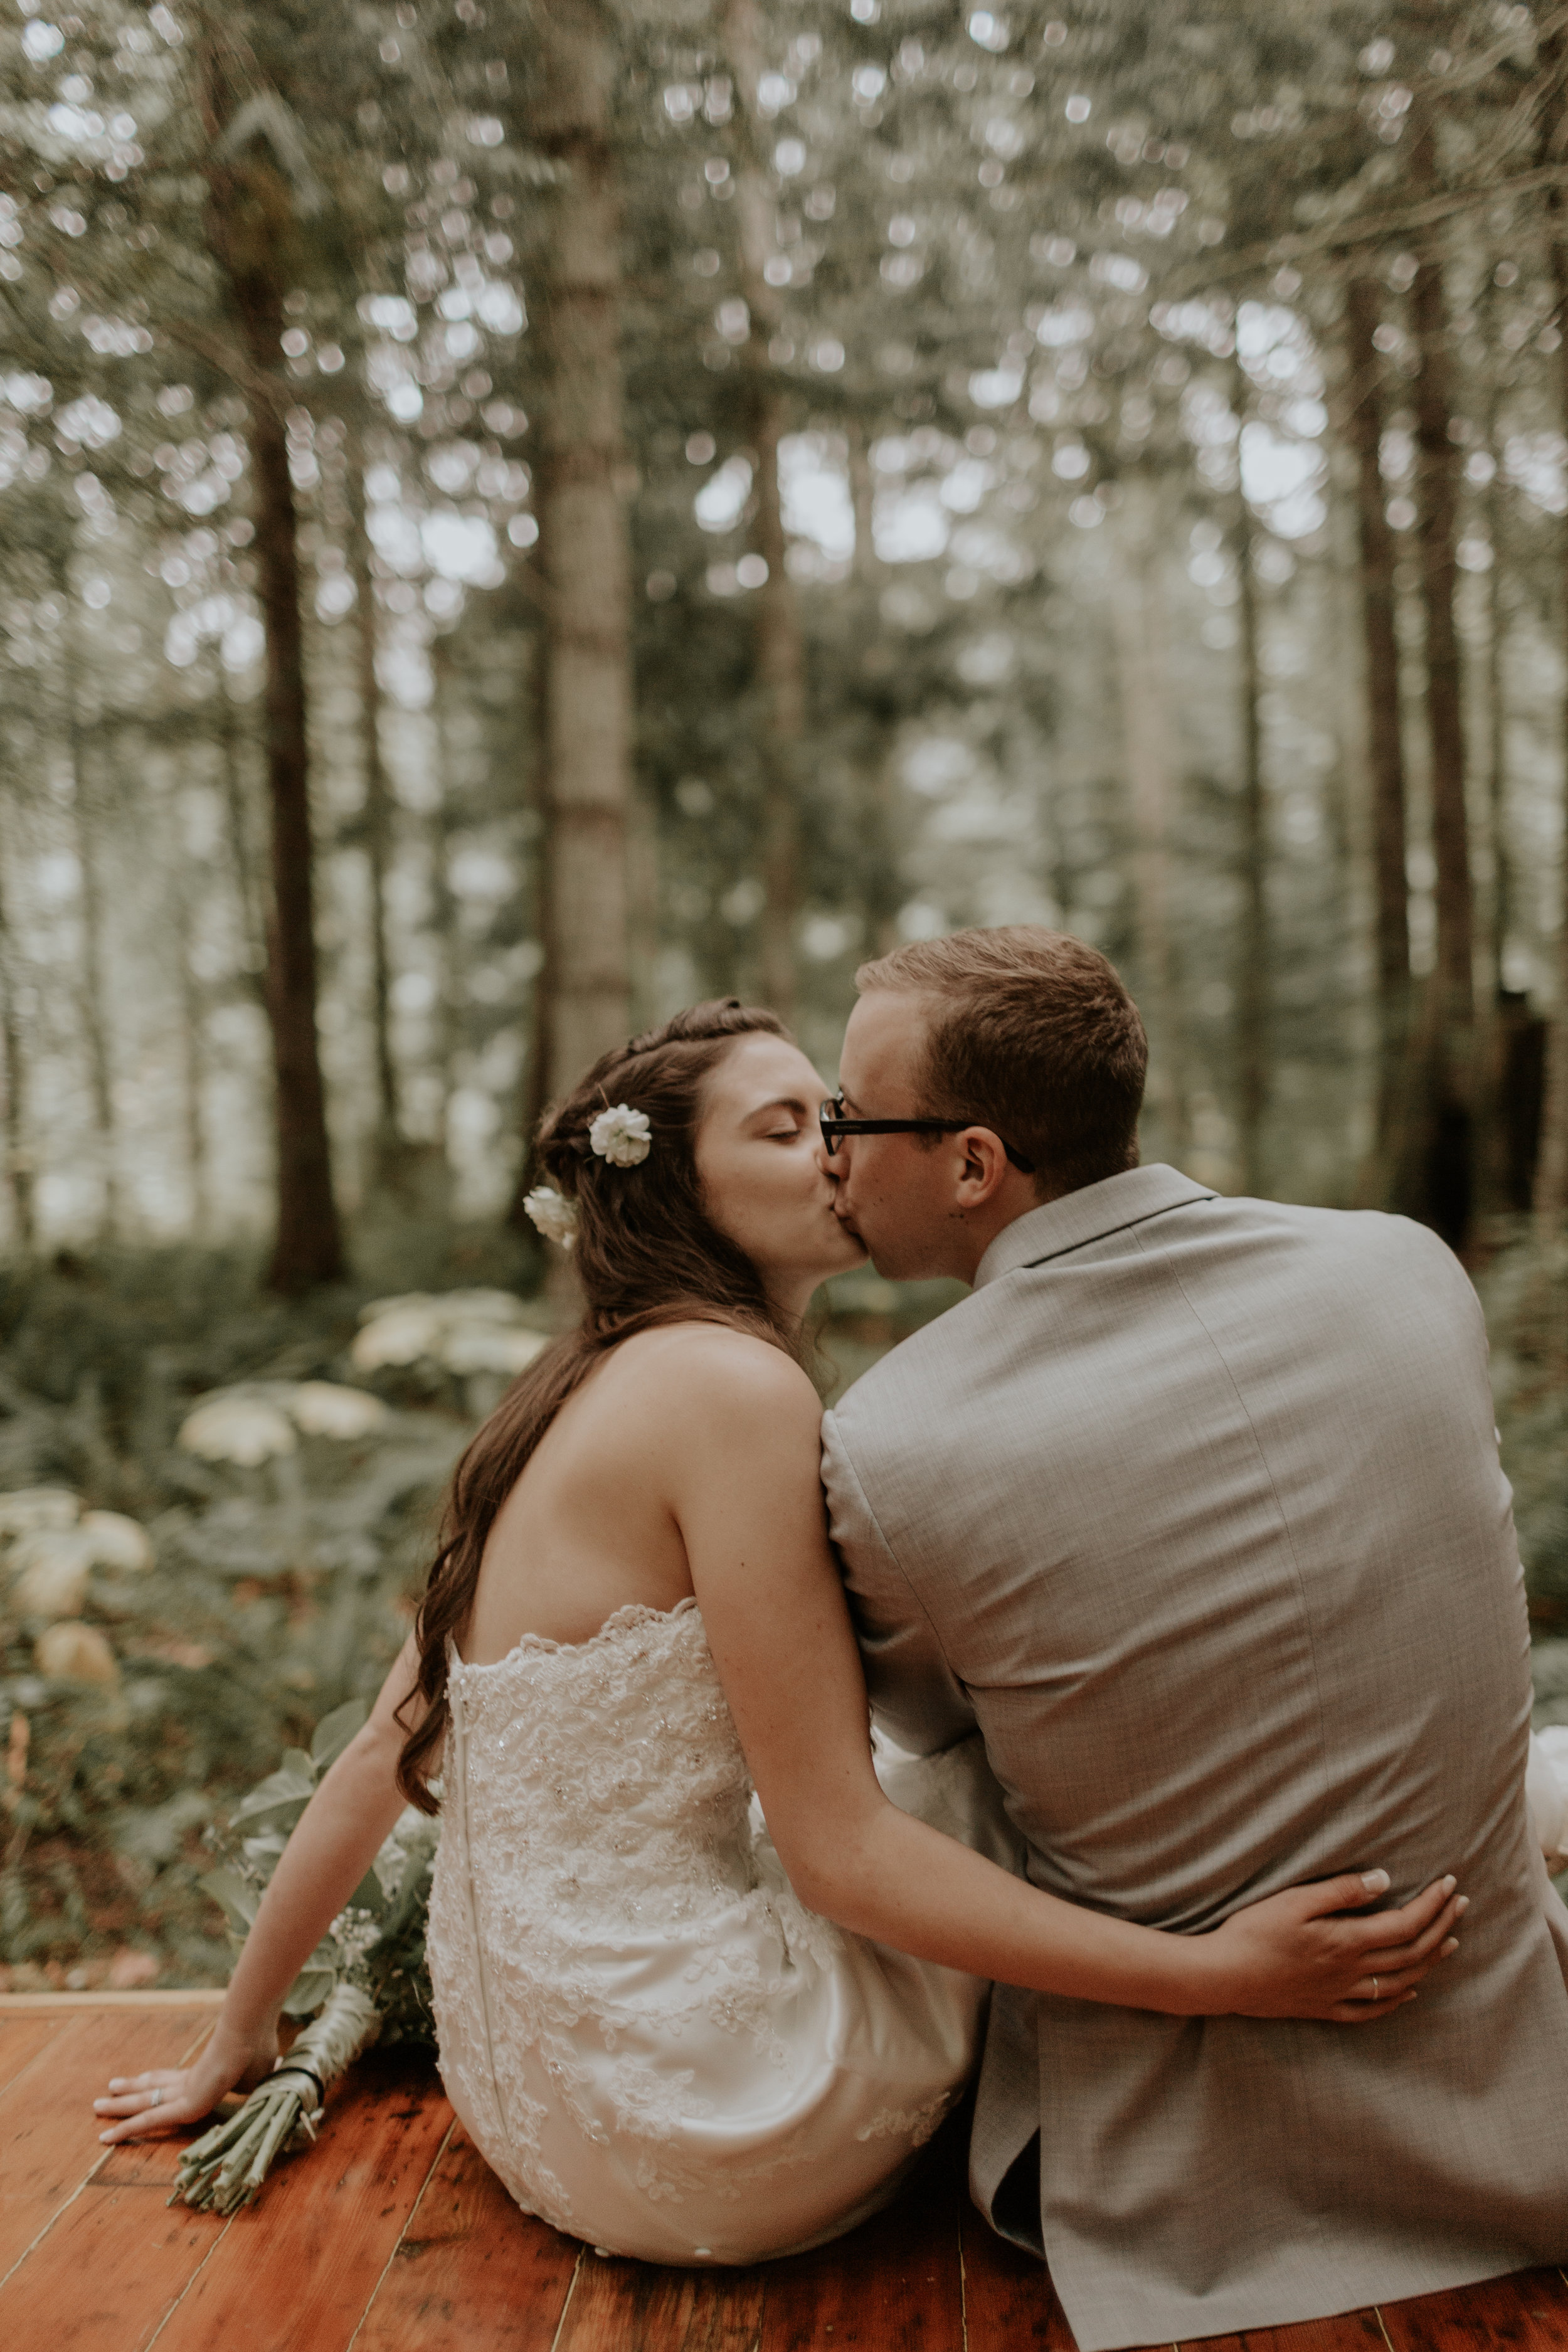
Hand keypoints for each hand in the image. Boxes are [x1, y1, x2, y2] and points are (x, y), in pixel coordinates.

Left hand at [93, 2015, 279, 2143]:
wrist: (248, 2038)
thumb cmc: (258, 2053)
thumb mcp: (258, 2076)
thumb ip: (253, 2084)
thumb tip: (269, 2078)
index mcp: (207, 2075)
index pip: (175, 2080)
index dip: (158, 2080)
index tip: (145, 2080)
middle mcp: (188, 2081)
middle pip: (153, 2087)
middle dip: (131, 2090)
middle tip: (109, 2090)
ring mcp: (182, 2092)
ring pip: (143, 2102)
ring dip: (119, 2105)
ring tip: (96, 2105)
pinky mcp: (181, 2105)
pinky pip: (148, 2121)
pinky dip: (126, 2130)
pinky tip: (106, 2138)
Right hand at [1202, 1868, 1466, 2022]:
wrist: (1223, 1976)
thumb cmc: (1253, 1932)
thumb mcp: (1294, 1901)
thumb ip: (1341, 1891)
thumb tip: (1383, 1880)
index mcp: (1346, 1941)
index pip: (1405, 1923)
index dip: (1432, 1904)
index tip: (1449, 1883)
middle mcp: (1351, 1972)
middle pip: (1411, 1953)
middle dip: (1441, 1927)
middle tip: (1460, 1905)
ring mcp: (1339, 1994)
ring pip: (1399, 1982)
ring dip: (1429, 1962)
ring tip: (1449, 1943)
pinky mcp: (1324, 2008)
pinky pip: (1372, 2011)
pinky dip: (1397, 2000)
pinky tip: (1409, 1992)